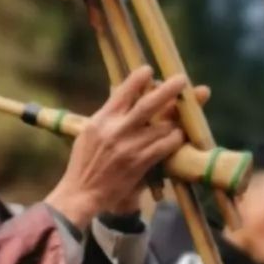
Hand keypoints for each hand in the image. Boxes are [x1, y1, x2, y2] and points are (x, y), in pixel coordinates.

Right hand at [48, 67, 196, 228]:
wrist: (81, 193)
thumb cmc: (84, 162)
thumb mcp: (89, 132)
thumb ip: (108, 114)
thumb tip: (121, 91)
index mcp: (102, 119)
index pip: (123, 92)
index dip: (138, 79)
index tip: (149, 70)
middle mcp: (115, 130)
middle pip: (147, 105)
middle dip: (167, 90)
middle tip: (181, 79)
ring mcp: (128, 147)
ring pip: (161, 127)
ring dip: (175, 121)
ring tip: (182, 117)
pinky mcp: (138, 164)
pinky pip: (164, 147)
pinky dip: (174, 140)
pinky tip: (178, 137)